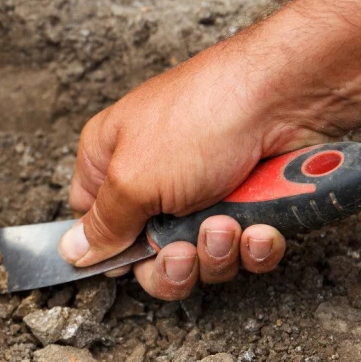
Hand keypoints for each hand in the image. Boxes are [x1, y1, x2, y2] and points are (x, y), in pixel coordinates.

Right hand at [58, 0, 360, 299]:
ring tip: (228, 224)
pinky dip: (253, 247)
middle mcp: (152, 179)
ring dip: (216, 252)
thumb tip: (72, 251)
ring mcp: (202, 192)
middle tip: (184, 252)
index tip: (128, 261)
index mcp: (109, 161)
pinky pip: (243, 251)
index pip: (92, 223)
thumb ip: (102, 225)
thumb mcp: (133, 179)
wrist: (288, 96)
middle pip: (147, 255)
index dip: (109, 251)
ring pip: (199, 258)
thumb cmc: (202, 116)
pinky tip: (258, 227)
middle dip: (171, 265)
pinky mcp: (248, 203)